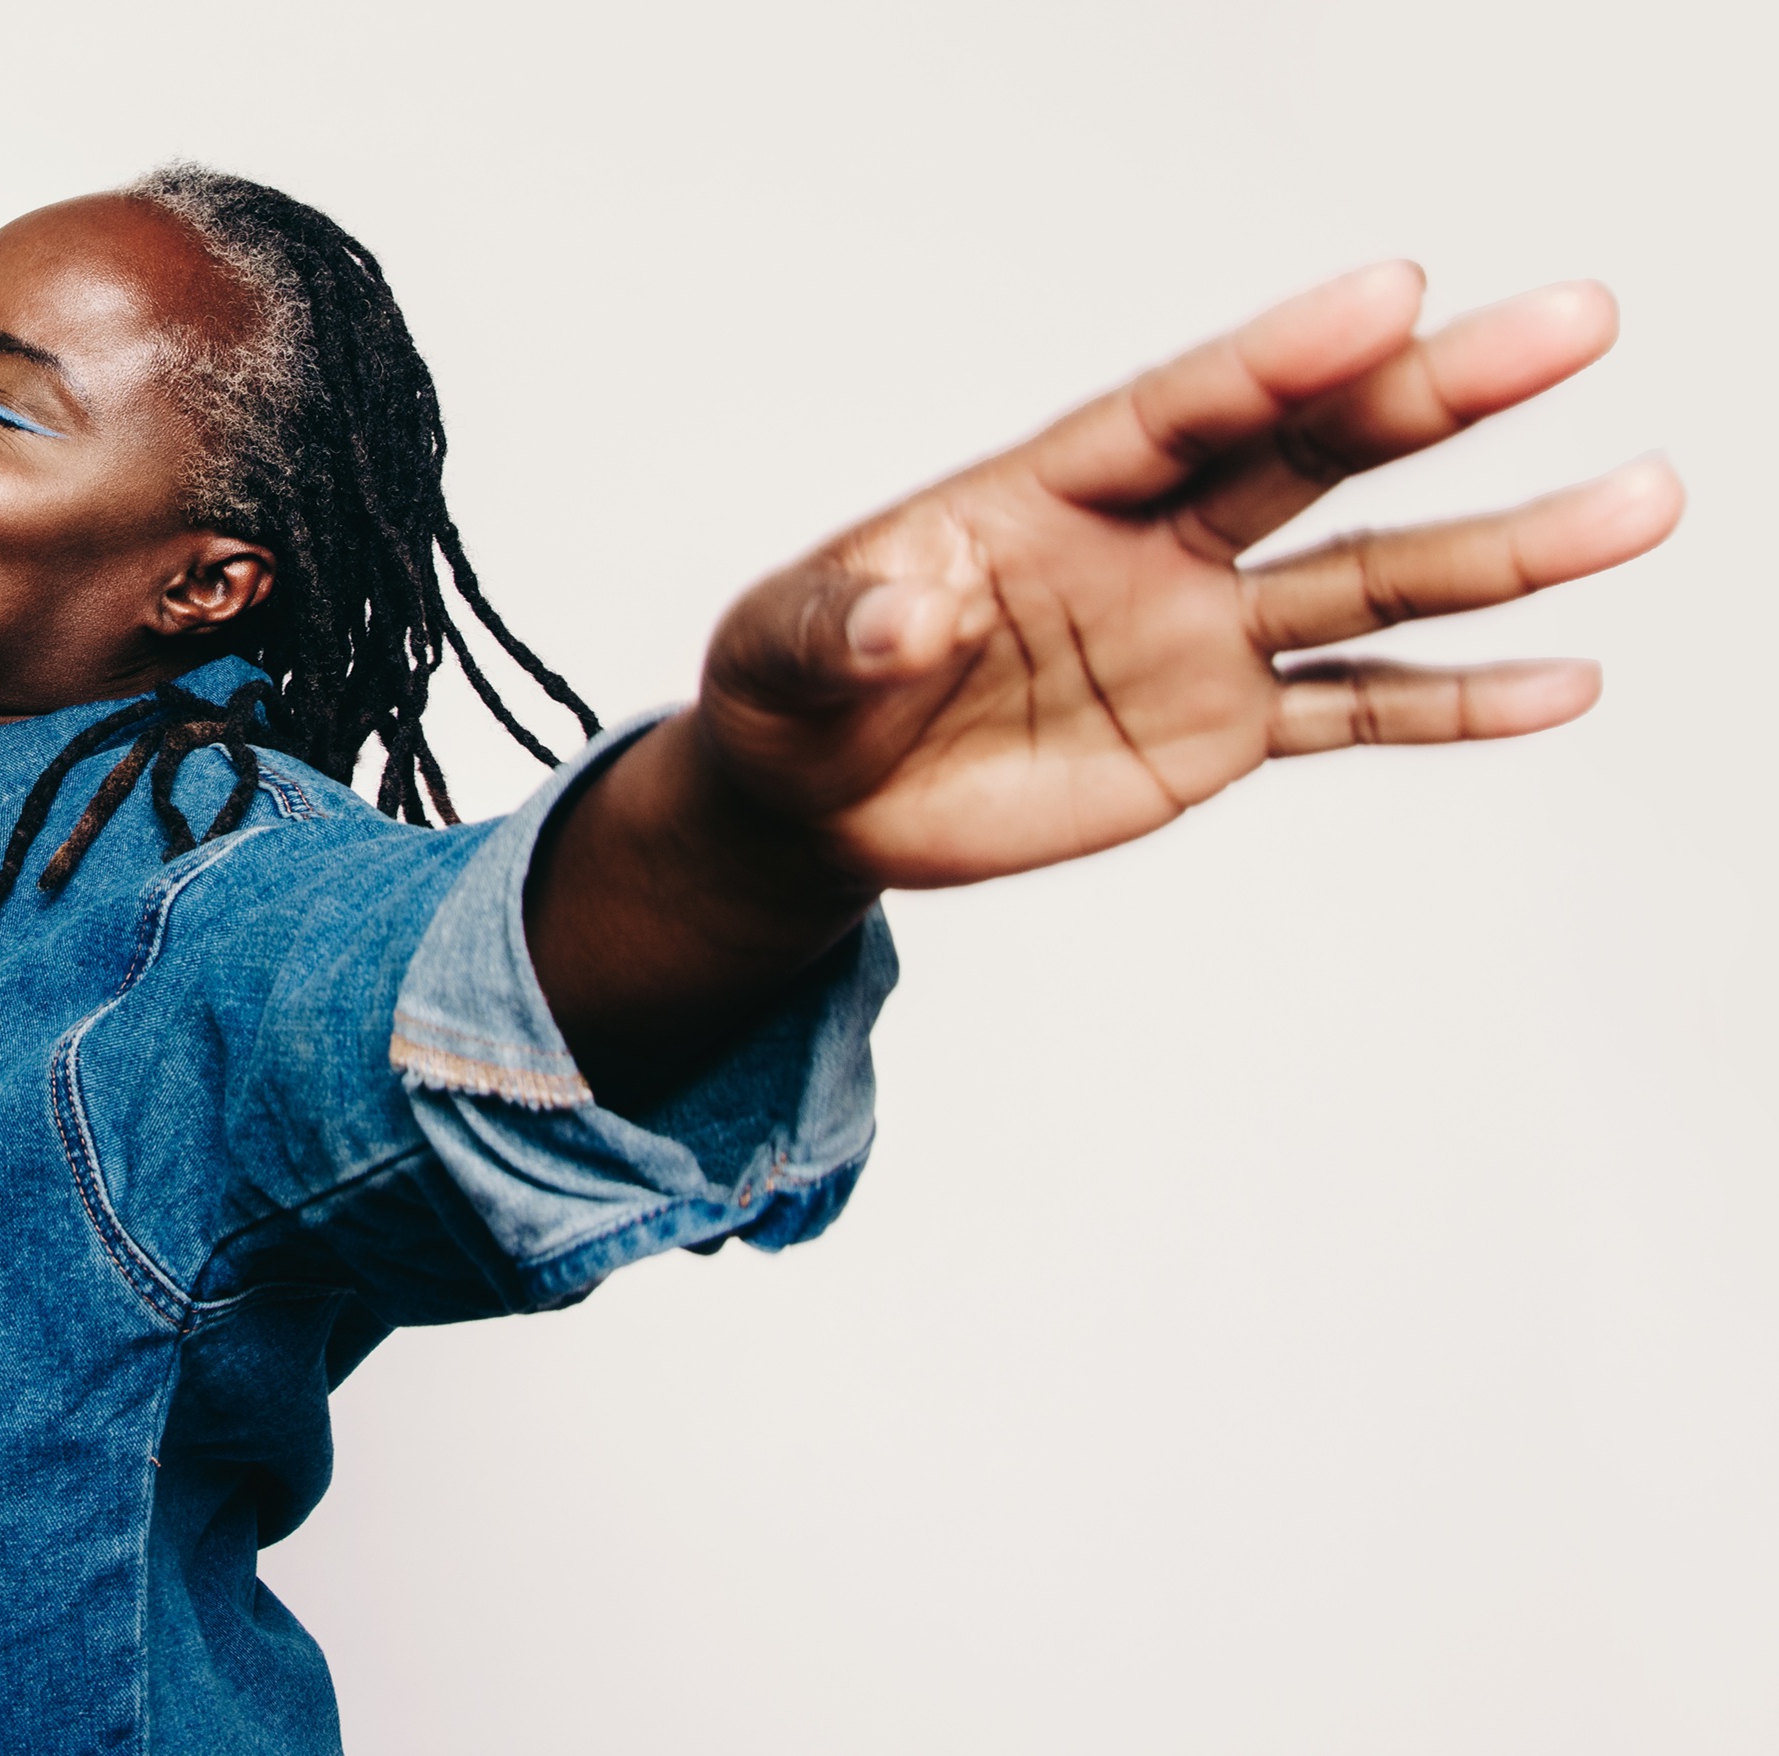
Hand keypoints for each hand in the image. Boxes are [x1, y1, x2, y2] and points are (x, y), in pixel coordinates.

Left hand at [704, 262, 1681, 887]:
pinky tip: (1566, 682)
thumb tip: (900, 616)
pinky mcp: (1218, 731)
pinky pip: (1355, 711)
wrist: (819, 797)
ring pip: (1371, 580)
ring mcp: (1196, 634)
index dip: (1281, 356)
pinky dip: (1455, 703)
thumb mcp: (776, 661)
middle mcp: (1148, 545)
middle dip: (1436, 394)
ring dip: (1503, 551)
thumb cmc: (790, 696)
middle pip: (1312, 454)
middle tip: (1573, 323)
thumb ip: (837, 632)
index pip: (1181, 409)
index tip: (1393, 295)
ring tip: (1642, 499)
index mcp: (1043, 493)